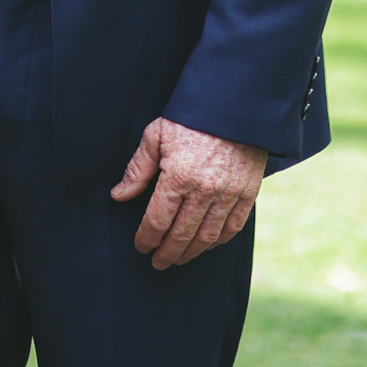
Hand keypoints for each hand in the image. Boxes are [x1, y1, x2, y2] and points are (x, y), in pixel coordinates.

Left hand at [110, 117, 265, 269]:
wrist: (233, 104)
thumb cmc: (188, 117)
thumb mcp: (155, 135)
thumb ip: (138, 169)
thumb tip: (118, 196)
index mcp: (178, 177)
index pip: (158, 220)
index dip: (147, 238)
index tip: (141, 247)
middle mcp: (205, 191)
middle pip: (182, 234)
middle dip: (167, 252)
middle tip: (158, 262)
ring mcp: (229, 194)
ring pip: (208, 236)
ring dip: (191, 252)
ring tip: (179, 259)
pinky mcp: (248, 192)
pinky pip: (233, 227)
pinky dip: (219, 241)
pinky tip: (207, 245)